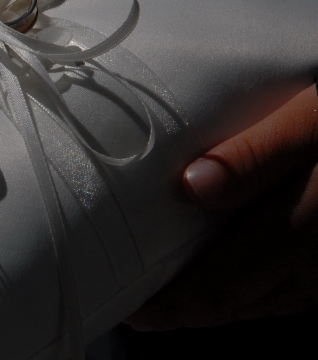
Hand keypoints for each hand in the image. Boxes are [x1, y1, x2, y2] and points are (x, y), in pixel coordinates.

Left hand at [127, 84, 317, 329]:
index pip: (216, 292)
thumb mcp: (311, 120)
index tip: (131, 311)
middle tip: (141, 302)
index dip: (169, 309)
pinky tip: (235, 275)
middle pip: (233, 306)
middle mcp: (315, 268)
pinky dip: (252, 293)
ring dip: (216, 303)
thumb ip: (254, 156)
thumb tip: (191, 187)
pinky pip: (291, 296)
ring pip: (262, 306)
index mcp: (298, 233)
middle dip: (184, 310)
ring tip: (175, 290)